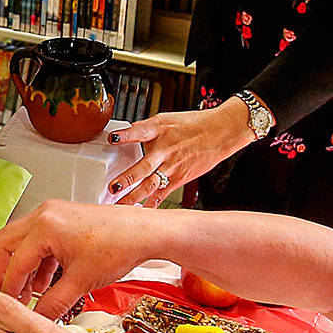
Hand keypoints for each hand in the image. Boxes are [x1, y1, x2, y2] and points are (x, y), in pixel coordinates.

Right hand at [0, 200, 155, 319]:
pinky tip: (44, 280)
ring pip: (19, 240)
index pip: (14, 262)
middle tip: (5, 294)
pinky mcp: (61, 218)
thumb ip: (54, 303)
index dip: (8, 288)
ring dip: (20, 266)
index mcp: (45, 227)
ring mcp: (52, 213)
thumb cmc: (120, 246)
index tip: (8, 305)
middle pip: (5, 244)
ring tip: (28, 292)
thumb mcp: (82, 281)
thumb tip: (38, 318)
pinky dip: (35, 259)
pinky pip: (37, 238)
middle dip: (2, 271)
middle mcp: (44, 215)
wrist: (143, 232)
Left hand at [106, 101, 255, 207]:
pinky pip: (162, 194)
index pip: (139, 131)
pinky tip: (141, 212)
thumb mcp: (166, 119)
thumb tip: (126, 133)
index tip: (112, 138)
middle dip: (127, 178)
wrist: (220, 132)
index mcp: (159, 130)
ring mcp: (172, 166)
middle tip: (112, 187)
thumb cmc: (193, 124)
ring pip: (150, 185)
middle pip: (144, 167)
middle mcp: (164, 150)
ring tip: (119, 205)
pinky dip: (151, 204)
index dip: (125, 135)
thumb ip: (146, 128)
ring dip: (134, 196)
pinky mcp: (180, 178)